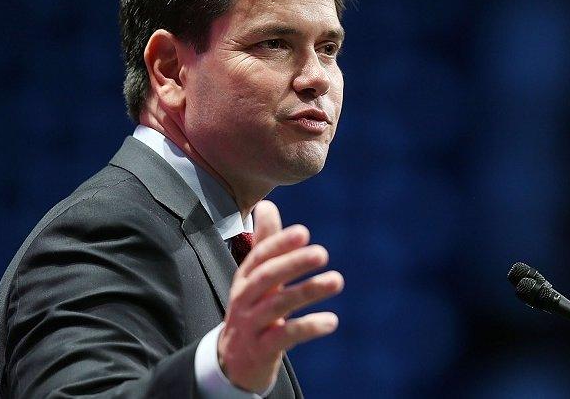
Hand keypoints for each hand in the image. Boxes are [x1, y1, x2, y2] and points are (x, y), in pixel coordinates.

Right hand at [217, 200, 343, 392]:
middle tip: (322, 252)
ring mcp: (250, 325)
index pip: (259, 256)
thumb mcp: (255, 279)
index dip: (279, 243)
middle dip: (292, 263)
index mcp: (244, 279)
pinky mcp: (260, 350)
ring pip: (277, 305)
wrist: (232, 364)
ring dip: (307, 291)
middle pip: (265, 277)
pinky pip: (284, 336)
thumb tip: (267, 205)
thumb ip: (265, 244)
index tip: (303, 232)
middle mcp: (244, 299)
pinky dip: (308, 327)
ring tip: (337, 280)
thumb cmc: (252, 311)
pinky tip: (332, 321)